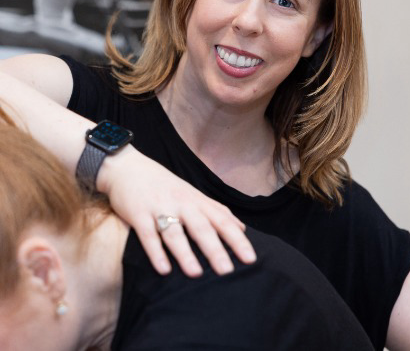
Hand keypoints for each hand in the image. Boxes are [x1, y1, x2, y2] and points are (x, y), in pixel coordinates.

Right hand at [98, 146, 256, 276]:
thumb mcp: (193, 194)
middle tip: (228, 271)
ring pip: (175, 232)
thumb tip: (241, 228)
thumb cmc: (164, 185)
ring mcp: (160, 208)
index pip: (222, 220)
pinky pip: (148, 235)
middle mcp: (182, 203)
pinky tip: (163, 269)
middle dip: (215, 249)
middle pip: (201, 227)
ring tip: (196, 273)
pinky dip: (155, 252)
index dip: (237, 239)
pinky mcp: (138, 214)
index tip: (251, 258)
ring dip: (185, 253)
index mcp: (197, 201)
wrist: (128, 167)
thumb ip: (216, 210)